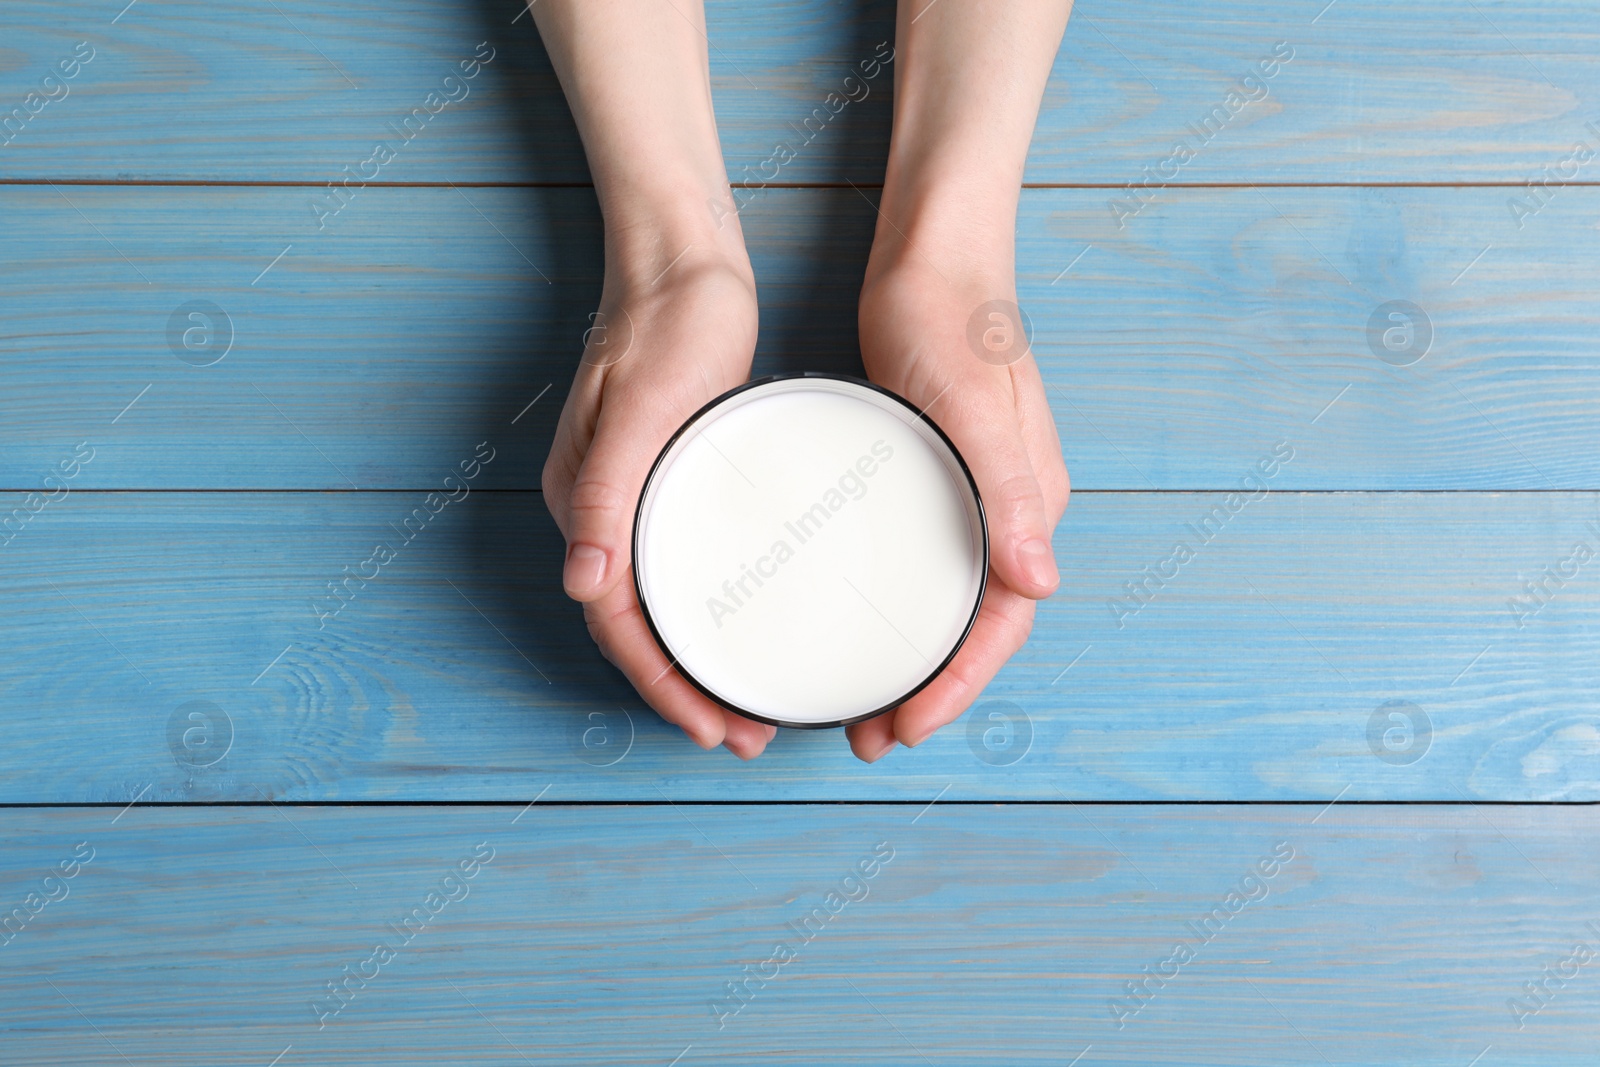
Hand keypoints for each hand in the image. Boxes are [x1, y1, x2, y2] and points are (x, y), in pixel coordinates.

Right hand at [542, 243, 779, 759]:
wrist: (681, 265)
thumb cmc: (666, 327)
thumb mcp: (640, 409)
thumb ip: (606, 493)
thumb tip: (582, 585)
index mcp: (587, 504)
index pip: (616, 621)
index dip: (662, 684)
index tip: (711, 727)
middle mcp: (603, 514)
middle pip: (636, 629)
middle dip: (683, 692)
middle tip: (743, 736)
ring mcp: (634, 500)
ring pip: (657, 607)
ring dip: (695, 665)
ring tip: (746, 708)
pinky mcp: (668, 482)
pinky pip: (680, 570)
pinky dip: (706, 615)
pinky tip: (745, 628)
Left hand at [846, 251, 1069, 762]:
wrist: (933, 259)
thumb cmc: (954, 323)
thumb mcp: (974, 406)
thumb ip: (1008, 490)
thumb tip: (1039, 582)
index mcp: (1028, 504)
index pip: (1003, 621)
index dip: (959, 683)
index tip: (907, 725)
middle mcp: (1006, 510)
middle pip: (976, 626)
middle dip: (930, 691)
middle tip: (870, 736)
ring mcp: (971, 496)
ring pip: (947, 602)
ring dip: (912, 660)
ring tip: (859, 707)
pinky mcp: (934, 477)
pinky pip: (924, 564)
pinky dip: (898, 609)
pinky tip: (854, 622)